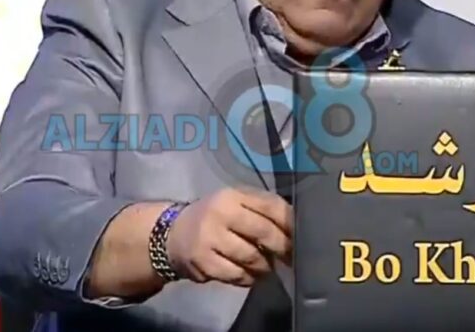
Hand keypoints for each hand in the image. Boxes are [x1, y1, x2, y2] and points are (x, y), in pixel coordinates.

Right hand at [165, 188, 292, 286]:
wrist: (171, 234)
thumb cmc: (214, 217)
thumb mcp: (235, 203)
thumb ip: (262, 209)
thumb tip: (297, 225)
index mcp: (233, 196)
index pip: (271, 206)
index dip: (290, 223)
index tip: (303, 236)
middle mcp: (220, 213)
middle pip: (263, 231)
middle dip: (283, 247)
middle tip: (291, 257)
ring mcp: (209, 238)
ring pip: (251, 256)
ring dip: (265, 265)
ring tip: (268, 266)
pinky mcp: (203, 262)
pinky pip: (236, 274)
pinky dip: (248, 277)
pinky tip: (250, 275)